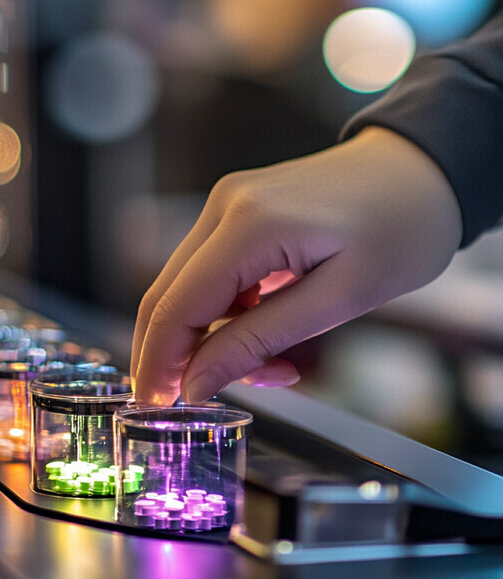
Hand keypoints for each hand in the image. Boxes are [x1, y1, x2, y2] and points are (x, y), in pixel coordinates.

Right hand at [131, 127, 462, 404]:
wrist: (422, 171)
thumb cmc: (401, 229)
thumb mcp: (339, 299)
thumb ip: (258, 341)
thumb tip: (195, 383)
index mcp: (250, 224)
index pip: (177, 306)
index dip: (158, 362)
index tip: (156, 407)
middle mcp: (224, 206)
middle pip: (167, 295)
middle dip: (174, 355)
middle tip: (196, 399)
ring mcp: (226, 204)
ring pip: (186, 288)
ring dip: (209, 338)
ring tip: (269, 365)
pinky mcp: (235, 211)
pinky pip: (210, 273)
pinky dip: (225, 314)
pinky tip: (263, 329)